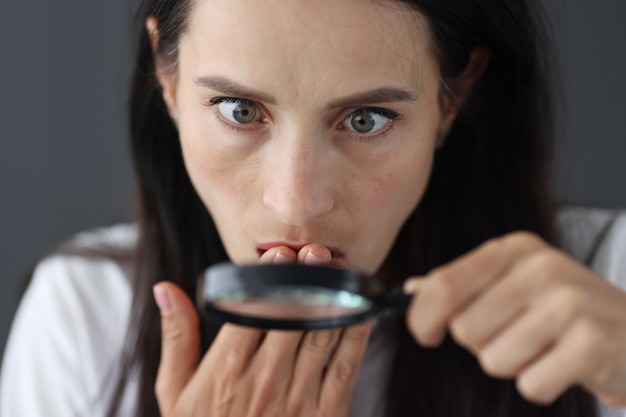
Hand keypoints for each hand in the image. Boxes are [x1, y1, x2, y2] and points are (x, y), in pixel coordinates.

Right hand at [153, 243, 371, 416]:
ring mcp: (297, 397)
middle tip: (316, 251)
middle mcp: (264, 379)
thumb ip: (176, 336)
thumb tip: (166, 289)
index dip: (267, 280)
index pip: (251, 311)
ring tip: (339, 268)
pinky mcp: (325, 413)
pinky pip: (345, 367)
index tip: (279, 255)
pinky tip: (361, 310)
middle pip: (291, 316)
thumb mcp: (175, 390)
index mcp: (226, 369)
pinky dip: (356, 336)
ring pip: (321, 333)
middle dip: (305, 280)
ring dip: (334, 297)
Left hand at [404, 232, 625, 405]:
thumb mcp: (513, 283)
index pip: (444, 284)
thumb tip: (411, 290)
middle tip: (516, 336)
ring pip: (493, 359)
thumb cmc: (564, 311)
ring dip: (512, 366)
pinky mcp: (592, 343)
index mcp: (515, 249)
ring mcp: (570, 303)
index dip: (423, 316)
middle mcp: (542, 267)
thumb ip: (463, 286)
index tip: (425, 334)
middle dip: (481, 344)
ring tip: (542, 348)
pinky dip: (540, 384)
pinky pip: (530, 384)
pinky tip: (562, 365)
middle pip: (464, 329)